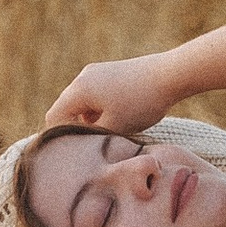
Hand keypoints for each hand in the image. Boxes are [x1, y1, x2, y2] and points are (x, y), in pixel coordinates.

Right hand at [43, 53, 178, 134]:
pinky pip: (96, 94)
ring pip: (83, 102)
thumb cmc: (142, 103)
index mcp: (79, 90)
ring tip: (110, 133)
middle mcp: (83, 77)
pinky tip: (120, 118)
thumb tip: (78, 145)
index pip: (54, 117)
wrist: (170, 75)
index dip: (60, 138)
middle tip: (91, 147)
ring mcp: (97, 72)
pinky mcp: (111, 71)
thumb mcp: (114, 127)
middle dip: (76, 128)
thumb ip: (91, 137)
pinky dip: (101, 109)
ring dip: (90, 119)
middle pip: (66, 108)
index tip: (74, 154)